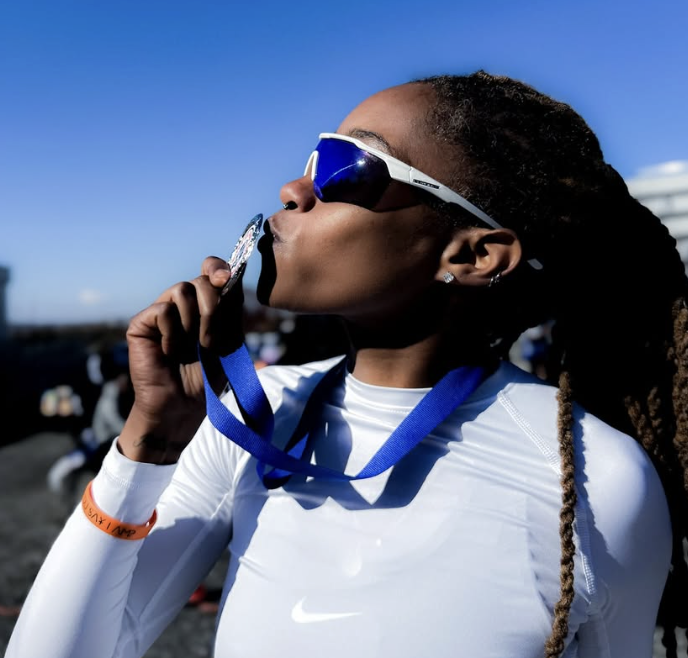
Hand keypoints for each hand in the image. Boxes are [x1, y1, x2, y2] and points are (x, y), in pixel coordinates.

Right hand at [118, 256, 243, 463]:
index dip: (217, 267)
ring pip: (181, 289)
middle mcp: (183, 305)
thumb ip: (231, 309)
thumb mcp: (230, 340)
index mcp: (206, 305)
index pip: (211, 270)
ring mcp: (161, 312)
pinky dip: (172, 332)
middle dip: (213, 308)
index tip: (225, 278)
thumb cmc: (208, 376)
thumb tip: (230, 275)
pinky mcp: (141, 324)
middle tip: (210, 339)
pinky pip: (162, 309)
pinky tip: (170, 351)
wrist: (184, 406)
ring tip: (191, 348)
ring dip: (194, 321)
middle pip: (200, 280)